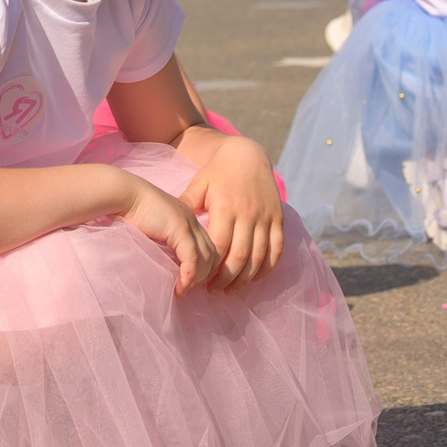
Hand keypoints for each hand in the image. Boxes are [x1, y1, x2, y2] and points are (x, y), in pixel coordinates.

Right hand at [120, 173, 219, 296]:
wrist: (125, 194)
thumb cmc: (132, 211)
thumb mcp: (155, 228)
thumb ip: (165, 241)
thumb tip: (166, 263)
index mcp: (188, 219)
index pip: (207, 246)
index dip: (204, 266)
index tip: (191, 281)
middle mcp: (193, 220)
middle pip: (212, 253)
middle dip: (204, 275)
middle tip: (188, 289)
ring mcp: (188, 223)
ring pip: (206, 258)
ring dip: (197, 279)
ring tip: (183, 290)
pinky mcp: (179, 229)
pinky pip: (191, 258)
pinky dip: (188, 275)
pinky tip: (180, 286)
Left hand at [179, 136, 284, 292]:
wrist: (248, 155)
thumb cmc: (218, 172)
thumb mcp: (198, 184)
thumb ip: (186, 204)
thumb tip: (168, 226)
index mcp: (226, 207)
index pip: (219, 247)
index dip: (210, 268)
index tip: (200, 280)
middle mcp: (248, 214)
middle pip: (239, 257)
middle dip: (226, 279)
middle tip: (213, 291)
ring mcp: (265, 218)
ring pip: (259, 257)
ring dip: (245, 278)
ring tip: (230, 290)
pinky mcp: (277, 219)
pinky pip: (276, 249)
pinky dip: (267, 268)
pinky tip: (254, 278)